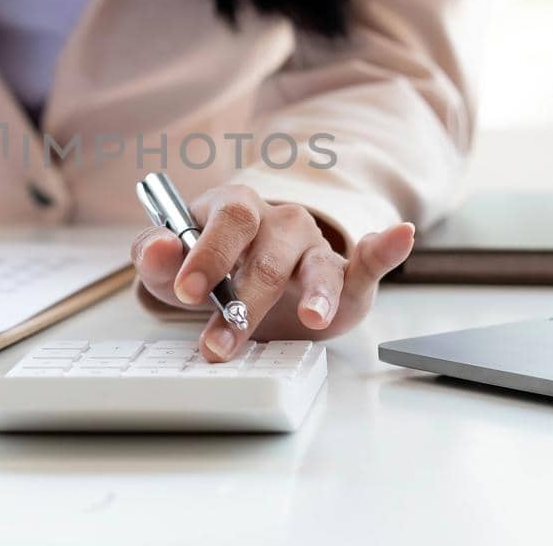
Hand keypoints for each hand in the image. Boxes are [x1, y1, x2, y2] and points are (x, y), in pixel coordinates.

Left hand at [132, 183, 414, 362]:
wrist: (242, 286)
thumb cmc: (207, 270)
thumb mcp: (170, 269)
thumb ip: (155, 258)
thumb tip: (156, 249)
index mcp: (234, 210)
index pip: (229, 219)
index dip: (209, 254)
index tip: (186, 291)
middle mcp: (278, 223)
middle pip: (268, 254)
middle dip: (243, 301)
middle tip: (218, 343)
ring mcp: (313, 248)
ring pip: (316, 265)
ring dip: (314, 294)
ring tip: (310, 318)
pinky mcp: (345, 277)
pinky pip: (368, 261)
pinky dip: (384, 249)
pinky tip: (397, 236)